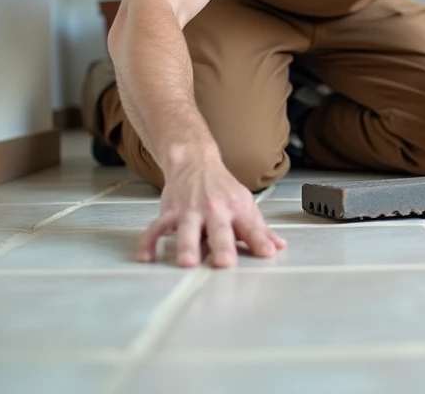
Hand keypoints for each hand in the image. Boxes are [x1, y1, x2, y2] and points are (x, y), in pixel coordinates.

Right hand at [138, 147, 285, 267]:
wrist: (195, 161)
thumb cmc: (222, 189)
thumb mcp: (244, 204)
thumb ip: (259, 228)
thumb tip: (279, 246)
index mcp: (236, 209)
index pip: (251, 226)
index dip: (259, 239)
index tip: (268, 252)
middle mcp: (214, 210)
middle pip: (219, 230)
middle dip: (221, 246)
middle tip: (223, 263)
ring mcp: (190, 210)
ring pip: (187, 229)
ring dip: (187, 245)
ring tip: (187, 263)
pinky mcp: (170, 211)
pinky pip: (156, 227)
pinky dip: (149, 242)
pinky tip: (146, 257)